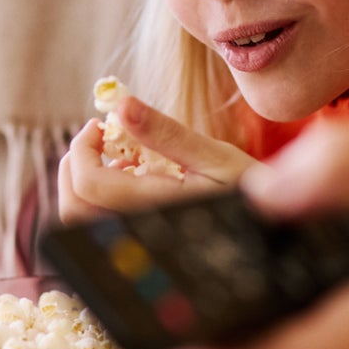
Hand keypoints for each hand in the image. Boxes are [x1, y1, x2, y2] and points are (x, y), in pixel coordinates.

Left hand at [57, 96, 259, 223]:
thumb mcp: (215, 155)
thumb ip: (165, 132)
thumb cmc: (250, 190)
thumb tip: (120, 104)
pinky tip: (134, 175)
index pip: (89, 183)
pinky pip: (101, 225)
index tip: (101, 124)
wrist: (275, 228)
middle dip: (73, 165)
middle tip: (97, 137)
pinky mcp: (143, 244)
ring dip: (85, 180)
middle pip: (73, 209)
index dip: (82, 147)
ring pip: (81, 220)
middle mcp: (140, 233)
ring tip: (118, 154)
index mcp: (157, 209)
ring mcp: (139, 243)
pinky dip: (101, 195)